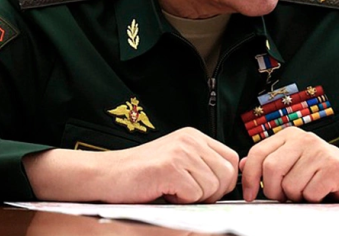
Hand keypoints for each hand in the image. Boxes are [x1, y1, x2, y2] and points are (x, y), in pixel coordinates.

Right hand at [24, 127, 238, 203]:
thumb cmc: (139, 174)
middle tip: (187, 194)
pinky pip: (195, 195)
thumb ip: (202, 165)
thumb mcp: (177, 161)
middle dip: (212, 193)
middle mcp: (190, 140)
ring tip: (171, 190)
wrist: (106, 175)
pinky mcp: (170, 167)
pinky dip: (181, 201)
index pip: (231, 159)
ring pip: (212, 187)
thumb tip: (232, 182)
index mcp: (194, 136)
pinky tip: (164, 192)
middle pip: (227, 174)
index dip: (224, 180)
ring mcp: (180, 152)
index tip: (208, 191)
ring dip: (193, 198)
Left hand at [239, 127, 338, 201]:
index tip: (249, 195)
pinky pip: (309, 193)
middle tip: (284, 197)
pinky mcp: (334, 168)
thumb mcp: (292, 162)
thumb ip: (268, 161)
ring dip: (296, 196)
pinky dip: (312, 199)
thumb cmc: (322, 172)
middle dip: (273, 190)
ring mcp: (320, 152)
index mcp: (289, 136)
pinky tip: (322, 192)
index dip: (249, 177)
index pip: (257, 153)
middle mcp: (304, 139)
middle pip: (271, 169)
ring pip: (290, 185)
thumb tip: (241, 164)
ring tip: (308, 191)